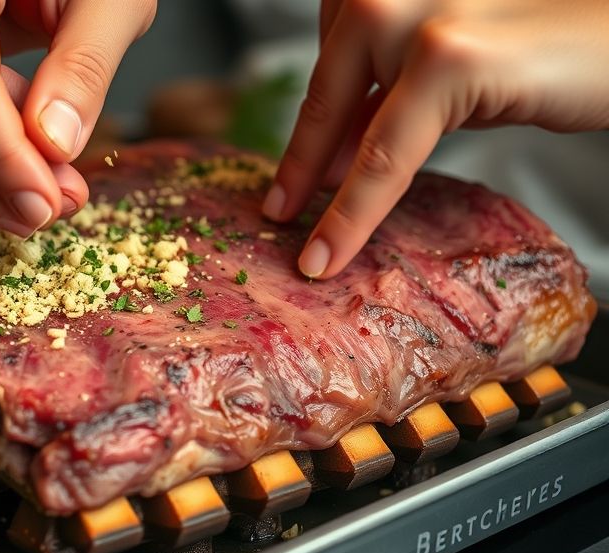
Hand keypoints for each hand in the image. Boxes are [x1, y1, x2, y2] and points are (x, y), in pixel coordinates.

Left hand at [263, 0, 608, 278]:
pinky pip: (385, 152)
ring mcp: (418, 12)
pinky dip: (354, 209)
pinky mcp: (447, 56)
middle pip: (329, 79)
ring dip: (314, 185)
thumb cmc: (550, 53)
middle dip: (301, 152)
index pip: (335, 52)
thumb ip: (390, 95)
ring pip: (345, 118)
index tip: (290, 170)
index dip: (311, 118)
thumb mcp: (452, 69)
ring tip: (306, 244)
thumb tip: (330, 155)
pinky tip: (331, 249)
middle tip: (280, 208)